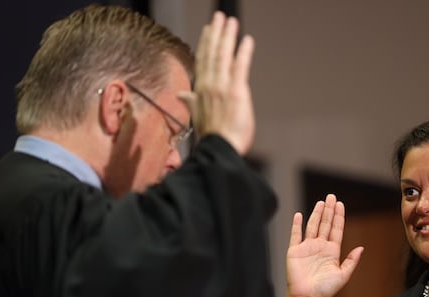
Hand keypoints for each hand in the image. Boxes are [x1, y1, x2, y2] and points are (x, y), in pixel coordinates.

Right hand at [180, 11, 254, 154]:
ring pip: (223, 55)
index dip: (205, 43)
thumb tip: (181, 93)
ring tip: (231, 21)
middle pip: (212, 53)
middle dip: (216, 33)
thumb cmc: (212, 136)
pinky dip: (243, 52)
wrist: (219, 148)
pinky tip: (247, 40)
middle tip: (219, 16)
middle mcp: (209, 85)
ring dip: (227, 36)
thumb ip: (191, 101)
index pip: (203, 61)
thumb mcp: (198, 116)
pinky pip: (240, 67)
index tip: (208, 29)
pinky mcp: (236, 91)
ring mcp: (222, 87)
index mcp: (200, 91)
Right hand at [285, 194, 363, 296]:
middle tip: (331, 196)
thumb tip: (361, 248)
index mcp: (332, 251)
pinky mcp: (294, 251)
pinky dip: (297, 224)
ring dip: (316, 213)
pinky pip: (295, 234)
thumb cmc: (325, 290)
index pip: (336, 229)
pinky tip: (299, 215)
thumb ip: (351, 261)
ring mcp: (307, 248)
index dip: (338, 217)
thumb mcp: (343, 275)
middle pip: (325, 224)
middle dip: (328, 210)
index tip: (340, 204)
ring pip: (312, 226)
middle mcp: (319, 247)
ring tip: (321, 202)